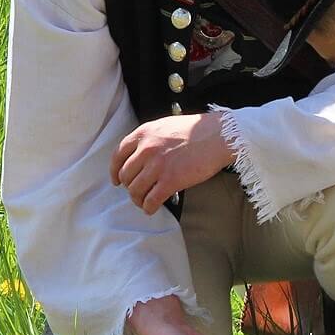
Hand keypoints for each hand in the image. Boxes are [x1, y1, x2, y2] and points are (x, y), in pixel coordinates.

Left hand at [111, 111, 233, 214]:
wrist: (219, 136)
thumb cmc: (198, 130)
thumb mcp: (166, 126)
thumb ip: (150, 138)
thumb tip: (142, 156)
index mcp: (144, 133)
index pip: (118, 155)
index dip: (115, 171)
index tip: (117, 180)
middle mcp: (146, 149)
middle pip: (126, 175)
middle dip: (129, 187)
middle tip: (137, 192)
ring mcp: (157, 166)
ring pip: (135, 190)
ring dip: (138, 199)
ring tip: (144, 202)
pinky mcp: (170, 181)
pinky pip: (151, 200)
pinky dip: (149, 207)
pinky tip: (152, 208)